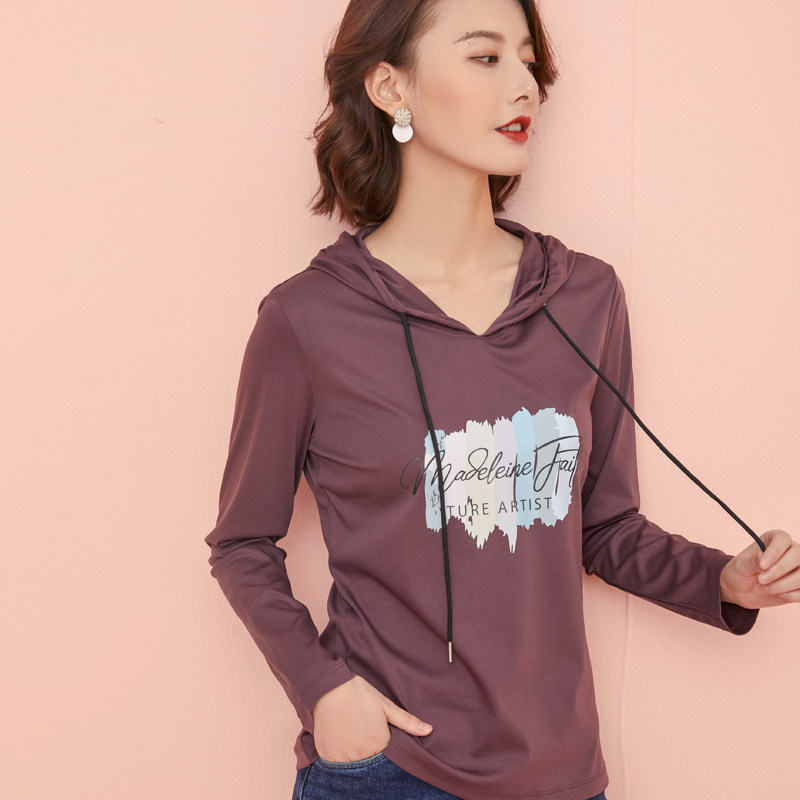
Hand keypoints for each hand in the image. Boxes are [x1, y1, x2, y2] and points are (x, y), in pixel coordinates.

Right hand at [311, 675, 432, 762]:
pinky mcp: (327, 755)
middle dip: (367, 749)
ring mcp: (342, 758)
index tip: (374, 731)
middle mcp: (361, 756)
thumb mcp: (385, 705)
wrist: (328, 687)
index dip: (381, 744)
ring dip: (353, 753)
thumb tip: (428, 730)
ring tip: (350, 731)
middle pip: (368, 760)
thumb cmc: (358, 694)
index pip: (385, 755)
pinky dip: (338, 753)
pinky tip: (339, 736)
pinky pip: (335, 762)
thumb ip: (407, 721)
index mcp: (379, 744)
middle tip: (360, 730)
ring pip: (353, 762)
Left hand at [720, 529, 799, 607]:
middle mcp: (790, 551)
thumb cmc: (740, 572)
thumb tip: (762, 556)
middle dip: (780, 570)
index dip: (775, 551)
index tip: (762, 565)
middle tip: (761, 580)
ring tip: (762, 589)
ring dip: (783, 585)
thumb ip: (751, 560)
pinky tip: (780, 595)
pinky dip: (793, 595)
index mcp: (774, 540)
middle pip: (798, 555)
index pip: (782, 538)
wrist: (742, 591)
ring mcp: (798, 568)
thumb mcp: (740, 566)